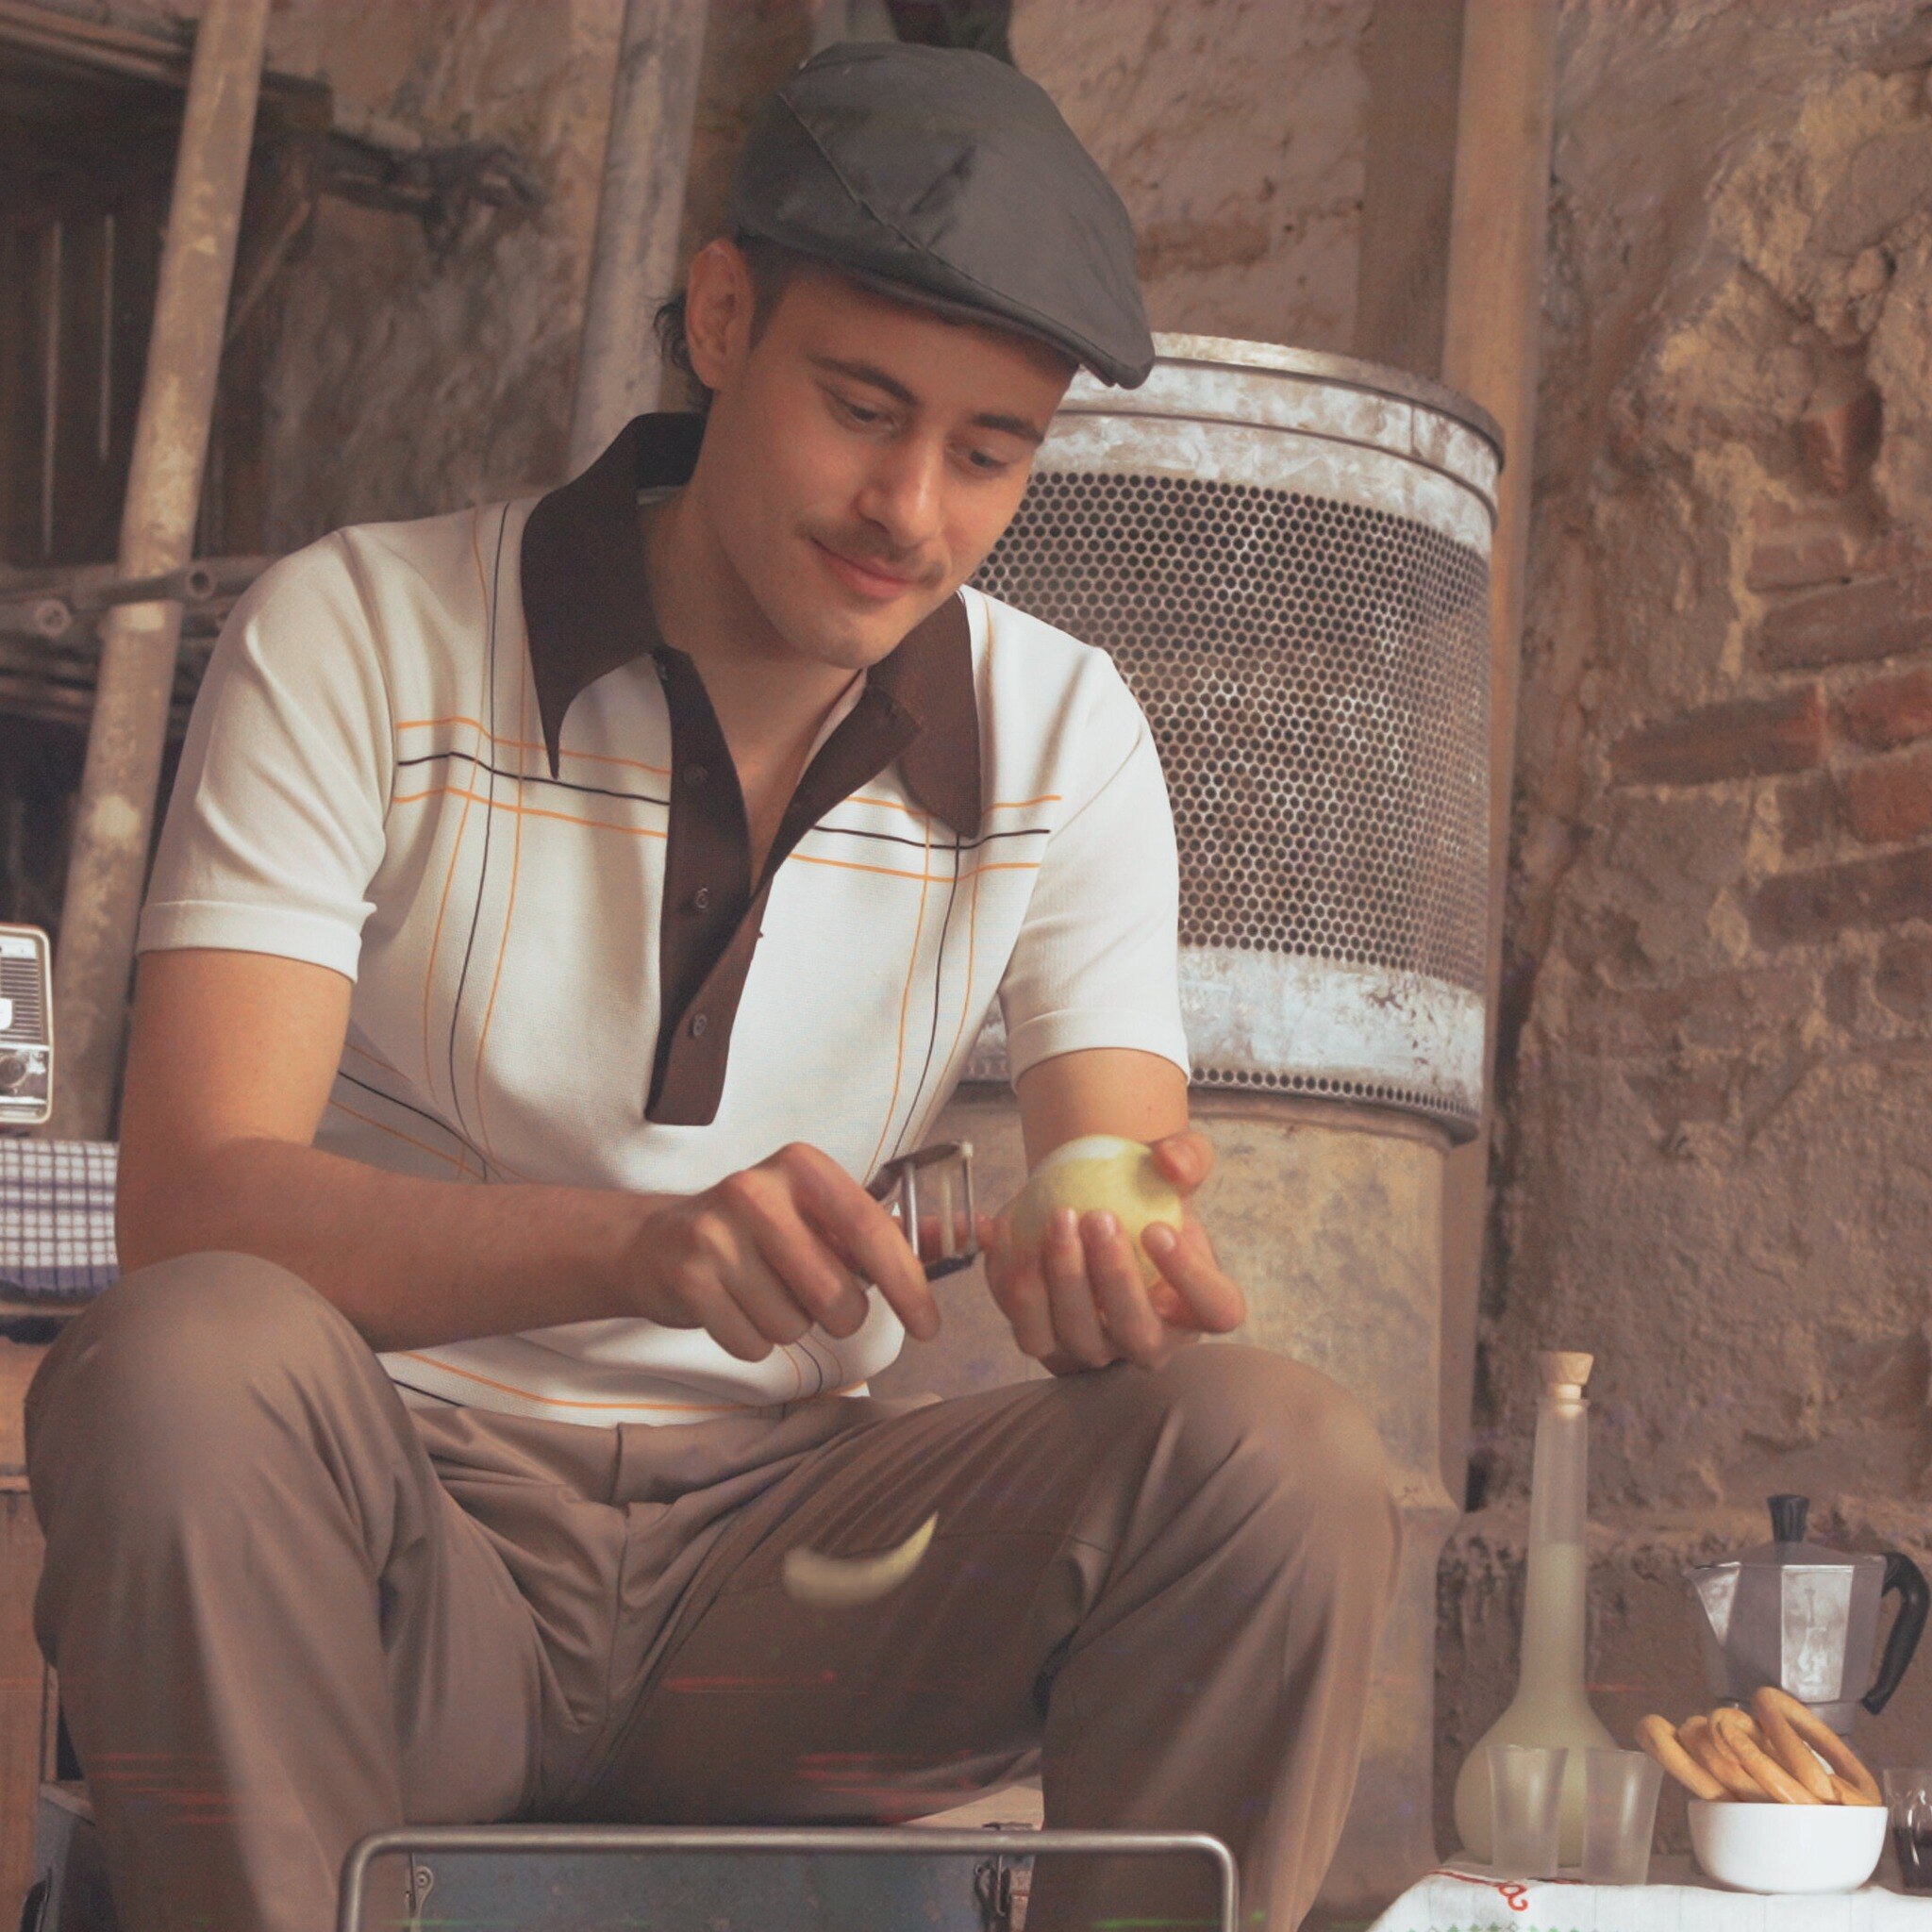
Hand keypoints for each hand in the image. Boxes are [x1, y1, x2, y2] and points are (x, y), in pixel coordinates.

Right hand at [624, 1143, 938, 1361]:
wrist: (658, 1242)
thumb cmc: (761, 1231)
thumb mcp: (825, 1215)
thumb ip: (900, 1230)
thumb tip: (982, 1234)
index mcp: (802, 1166)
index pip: (871, 1231)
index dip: (908, 1285)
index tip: (929, 1327)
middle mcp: (756, 1189)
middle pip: (837, 1293)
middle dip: (841, 1314)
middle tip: (817, 1297)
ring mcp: (716, 1233)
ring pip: (795, 1324)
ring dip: (792, 1325)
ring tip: (766, 1292)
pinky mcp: (688, 1278)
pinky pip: (753, 1343)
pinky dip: (755, 1340)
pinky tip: (736, 1307)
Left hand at [978, 1128, 1245, 1373]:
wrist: (1091, 1200)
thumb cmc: (1146, 1189)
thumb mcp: (1176, 1161)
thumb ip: (1186, 1155)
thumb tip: (1172, 1162)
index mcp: (1200, 1304)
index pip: (1216, 1309)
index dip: (1190, 1278)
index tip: (1159, 1229)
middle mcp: (1152, 1339)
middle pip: (1138, 1333)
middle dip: (1115, 1278)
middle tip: (1098, 1217)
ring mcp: (1098, 1348)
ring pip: (1077, 1338)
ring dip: (1062, 1280)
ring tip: (1057, 1219)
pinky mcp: (1048, 1343)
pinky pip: (1026, 1325)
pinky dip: (1009, 1278)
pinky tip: (1000, 1227)